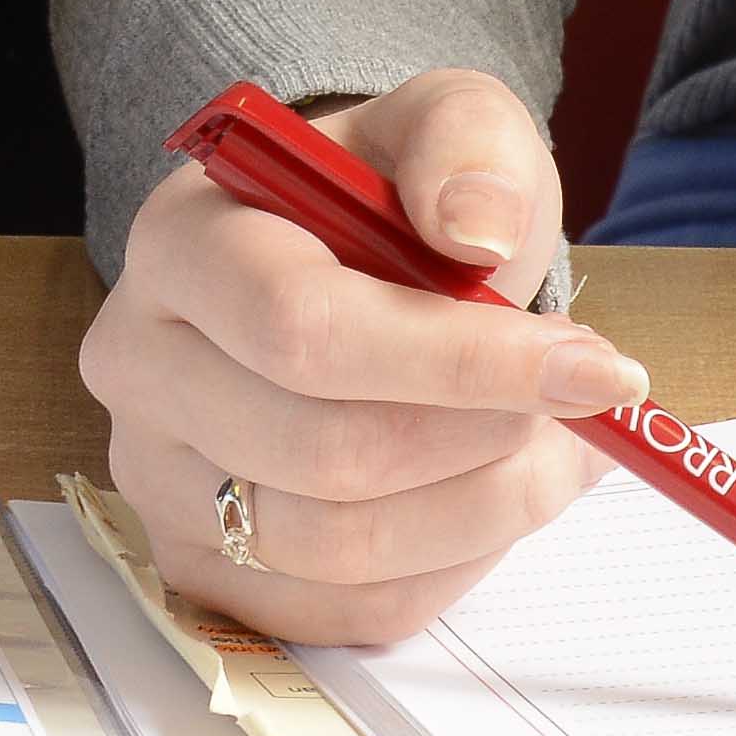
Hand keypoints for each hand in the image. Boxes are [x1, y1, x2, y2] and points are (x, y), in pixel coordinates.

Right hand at [81, 69, 635, 645]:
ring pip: (340, 550)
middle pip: (325, 456)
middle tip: (581, 401)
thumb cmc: (390, 200)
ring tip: (555, 445)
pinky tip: (492, 491)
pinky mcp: (205, 567)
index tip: (595, 368)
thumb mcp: (448, 124)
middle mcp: (140, 365)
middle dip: (487, 438)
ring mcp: (158, 479)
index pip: (302, 329)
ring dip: (486, 509)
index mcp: (180, 243)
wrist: (342, 266)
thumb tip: (477, 232)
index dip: (461, 362)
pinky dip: (452, 564)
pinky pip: (348, 612)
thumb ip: (467, 146)